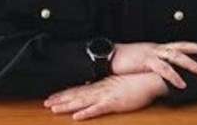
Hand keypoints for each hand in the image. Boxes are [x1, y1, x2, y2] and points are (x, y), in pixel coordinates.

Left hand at [44, 73, 167, 120]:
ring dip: (67, 105)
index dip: (64, 93)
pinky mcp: (114, 103)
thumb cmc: (137, 82)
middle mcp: (101, 89)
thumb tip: (96, 89)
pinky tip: (77, 116)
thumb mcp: (119, 84)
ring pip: (83, 101)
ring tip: (54, 109)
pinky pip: (98, 109)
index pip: (79, 89)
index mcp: (101, 85)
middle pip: (77, 94)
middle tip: (45, 104)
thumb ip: (107, 88)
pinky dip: (86, 113)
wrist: (150, 79)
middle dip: (60, 99)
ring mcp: (106, 96)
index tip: (52, 97)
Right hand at [111, 42, 196, 88]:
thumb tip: (165, 71)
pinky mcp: (145, 60)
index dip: (195, 46)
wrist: (109, 55)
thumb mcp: (144, 60)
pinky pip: (163, 68)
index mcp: (158, 48)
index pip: (180, 45)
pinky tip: (182, 83)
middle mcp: (158, 47)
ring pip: (176, 55)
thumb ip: (155, 63)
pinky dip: (174, 76)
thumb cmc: (125, 59)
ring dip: (190, 63)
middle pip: (182, 46)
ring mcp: (152, 52)